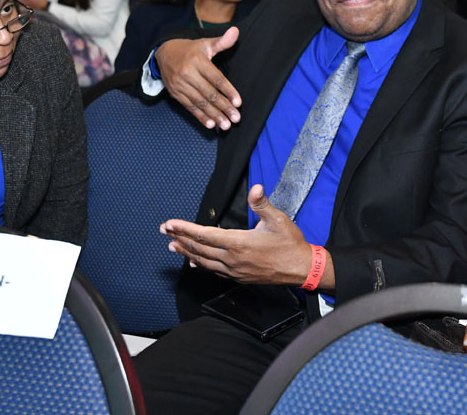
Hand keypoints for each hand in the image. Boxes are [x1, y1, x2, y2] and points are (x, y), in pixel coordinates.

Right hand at [156, 27, 242, 129]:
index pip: (216, 78)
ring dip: (214, 115)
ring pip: (199, 102)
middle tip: (235, 118)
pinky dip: (200, 116)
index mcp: (197, 60)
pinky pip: (189, 107)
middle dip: (223, 107)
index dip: (228, 91)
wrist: (164, 53)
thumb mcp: (205, 43)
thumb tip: (236, 31)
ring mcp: (180, 85)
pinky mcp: (175, 93)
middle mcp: (187, 73)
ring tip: (225, 125)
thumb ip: (222, 41)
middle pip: (209, 93)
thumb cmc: (190, 50)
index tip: (238, 102)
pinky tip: (210, 124)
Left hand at [160, 185, 316, 285]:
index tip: (170, 224)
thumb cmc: (291, 244)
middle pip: (199, 248)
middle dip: (180, 238)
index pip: (205, 235)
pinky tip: (194, 262)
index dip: (185, 228)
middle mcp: (233, 259)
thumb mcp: (279, 220)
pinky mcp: (239, 277)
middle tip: (165, 231)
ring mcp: (235, 270)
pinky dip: (201, 264)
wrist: (301, 269)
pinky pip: (214, 270)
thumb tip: (256, 188)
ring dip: (187, 252)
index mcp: (240, 243)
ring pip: (204, 261)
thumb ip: (262, 204)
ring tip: (173, 245)